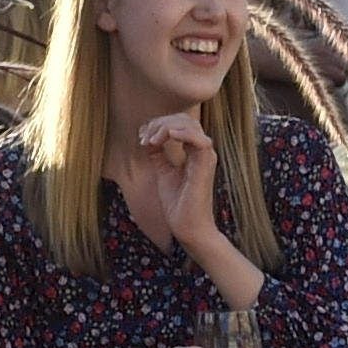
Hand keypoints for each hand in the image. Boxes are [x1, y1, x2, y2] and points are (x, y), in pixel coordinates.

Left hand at [136, 110, 223, 252]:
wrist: (188, 227)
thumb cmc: (178, 204)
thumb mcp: (162, 172)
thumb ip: (157, 154)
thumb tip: (148, 139)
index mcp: (194, 151)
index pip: (180, 123)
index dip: (159, 124)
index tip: (141, 137)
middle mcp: (202, 151)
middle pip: (184, 120)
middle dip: (159, 123)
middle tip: (143, 138)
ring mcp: (205, 157)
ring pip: (190, 125)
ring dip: (165, 127)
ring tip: (150, 141)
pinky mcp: (205, 166)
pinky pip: (199, 141)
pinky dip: (181, 134)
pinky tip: (164, 138)